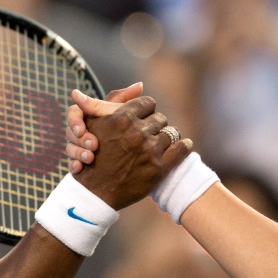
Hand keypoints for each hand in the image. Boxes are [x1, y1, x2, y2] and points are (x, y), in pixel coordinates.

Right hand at [66, 83, 141, 173]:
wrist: (122, 163)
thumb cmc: (123, 130)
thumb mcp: (122, 114)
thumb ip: (127, 101)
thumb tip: (140, 85)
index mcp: (85, 116)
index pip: (73, 112)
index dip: (76, 120)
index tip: (83, 129)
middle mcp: (78, 131)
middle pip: (70, 132)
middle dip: (80, 139)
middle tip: (92, 145)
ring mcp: (77, 148)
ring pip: (69, 149)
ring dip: (78, 153)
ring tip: (89, 158)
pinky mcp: (79, 164)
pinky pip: (71, 165)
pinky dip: (75, 166)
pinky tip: (80, 169)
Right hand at [73, 95, 192, 209]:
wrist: (94, 193)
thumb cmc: (93, 155)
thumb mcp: (95, 124)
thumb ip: (113, 100)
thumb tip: (138, 84)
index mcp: (122, 118)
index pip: (147, 103)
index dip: (145, 111)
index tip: (143, 118)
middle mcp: (137, 132)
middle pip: (160, 118)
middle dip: (155, 125)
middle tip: (150, 134)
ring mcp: (149, 151)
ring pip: (171, 132)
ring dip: (167, 137)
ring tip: (161, 143)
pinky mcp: (159, 168)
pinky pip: (182, 149)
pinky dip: (184, 147)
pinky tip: (181, 148)